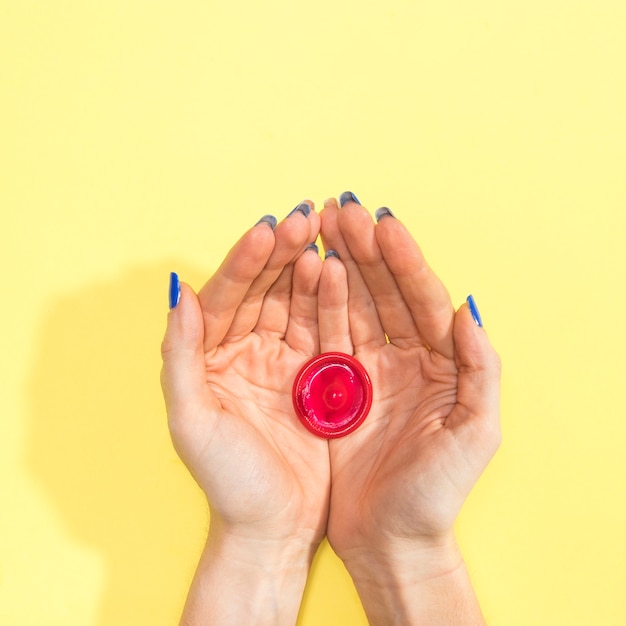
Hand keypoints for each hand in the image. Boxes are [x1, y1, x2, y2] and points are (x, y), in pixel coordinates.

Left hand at [161, 203, 339, 623]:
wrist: (274, 526)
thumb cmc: (228, 482)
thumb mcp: (192, 422)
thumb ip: (180, 357)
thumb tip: (177, 293)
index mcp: (209, 357)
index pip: (225, 297)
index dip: (245, 263)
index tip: (267, 230)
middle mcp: (243, 350)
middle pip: (263, 289)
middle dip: (282, 252)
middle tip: (306, 217)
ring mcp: (281, 359)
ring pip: (295, 301)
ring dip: (308, 267)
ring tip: (326, 233)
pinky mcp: (314, 374)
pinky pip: (323, 327)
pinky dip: (331, 300)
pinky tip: (340, 272)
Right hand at [320, 195, 500, 623]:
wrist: (388, 538)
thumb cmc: (434, 495)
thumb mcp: (474, 435)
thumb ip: (481, 371)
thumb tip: (470, 309)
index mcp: (443, 364)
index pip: (424, 299)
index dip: (405, 261)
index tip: (384, 223)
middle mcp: (406, 357)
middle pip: (385, 291)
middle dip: (366, 248)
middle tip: (342, 208)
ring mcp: (369, 367)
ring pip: (354, 304)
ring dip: (340, 263)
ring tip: (321, 225)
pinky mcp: (337, 383)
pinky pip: (327, 332)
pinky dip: (319, 302)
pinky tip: (311, 272)